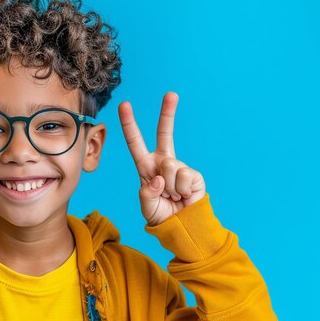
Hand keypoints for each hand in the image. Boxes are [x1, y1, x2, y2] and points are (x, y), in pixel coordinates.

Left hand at [118, 92, 205, 225]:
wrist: (181, 227)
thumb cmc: (160, 215)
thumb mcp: (146, 205)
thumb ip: (147, 193)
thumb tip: (159, 179)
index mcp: (146, 166)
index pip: (135, 142)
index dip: (129, 124)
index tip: (124, 105)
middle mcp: (163, 162)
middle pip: (164, 133)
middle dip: (167, 113)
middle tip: (171, 93)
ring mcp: (179, 167)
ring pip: (170, 166)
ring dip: (169, 187)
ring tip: (172, 197)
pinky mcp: (194, 176)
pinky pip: (184, 177)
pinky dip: (181, 191)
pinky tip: (184, 197)